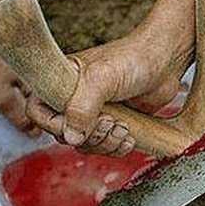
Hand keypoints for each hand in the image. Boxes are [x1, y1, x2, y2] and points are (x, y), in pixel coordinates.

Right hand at [26, 27, 191, 155]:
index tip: (78, 124)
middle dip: (89, 136)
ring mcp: (94, 112)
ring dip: (106, 143)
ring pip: (86, 143)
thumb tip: (72, 137)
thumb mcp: (102, 79)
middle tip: (111, 122)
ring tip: (123, 127)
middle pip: (64, 134)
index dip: (53, 125)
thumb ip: (83, 107)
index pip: (38, 111)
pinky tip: (130, 136)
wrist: (166, 60)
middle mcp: (74, 97)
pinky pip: (105, 146)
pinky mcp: (113, 122)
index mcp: (61, 81)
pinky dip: (117, 146)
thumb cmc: (134, 58)